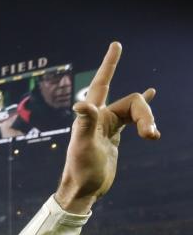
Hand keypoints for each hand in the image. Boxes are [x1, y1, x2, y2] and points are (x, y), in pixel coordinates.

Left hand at [56, 42, 159, 212]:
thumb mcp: (84, 146)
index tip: (116, 45)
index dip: (109, 64)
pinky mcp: (114, 136)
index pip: (102, 82)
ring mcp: (108, 126)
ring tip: (153, 137)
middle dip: (146, 115)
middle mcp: (99, 117)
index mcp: (91, 115)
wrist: (83, 190)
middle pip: (133, 102)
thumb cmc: (81, 169)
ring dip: (149, 122)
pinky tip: (152, 95)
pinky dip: (144, 110)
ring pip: (137, 112)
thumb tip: (81, 104)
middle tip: (151, 136)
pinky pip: (132, 118)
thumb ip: (85, 124)